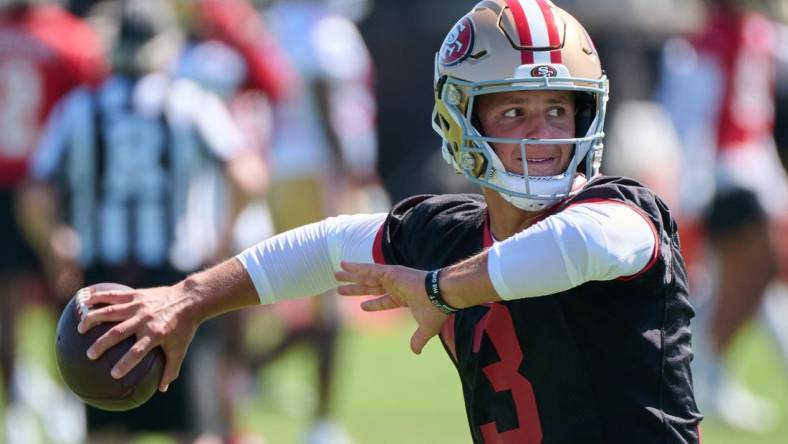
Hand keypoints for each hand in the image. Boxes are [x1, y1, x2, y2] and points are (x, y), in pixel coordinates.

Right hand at [77, 283, 199, 391]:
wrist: (189, 299)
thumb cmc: (184, 327)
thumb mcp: (180, 349)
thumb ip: (171, 369)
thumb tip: (162, 390)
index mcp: (156, 334)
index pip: (138, 351)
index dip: (126, 363)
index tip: (113, 374)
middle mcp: (145, 320)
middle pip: (119, 332)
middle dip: (102, 344)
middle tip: (90, 355)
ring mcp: (139, 306)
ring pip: (111, 312)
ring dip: (94, 319)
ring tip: (80, 329)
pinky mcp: (136, 295)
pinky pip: (113, 296)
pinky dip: (98, 297)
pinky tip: (83, 301)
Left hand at [335, 261, 447, 353]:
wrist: (441, 294)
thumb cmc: (436, 310)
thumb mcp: (426, 329)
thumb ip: (418, 339)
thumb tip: (415, 352)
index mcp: (403, 298)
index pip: (384, 301)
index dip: (372, 304)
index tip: (362, 306)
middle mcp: (396, 286)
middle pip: (370, 288)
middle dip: (355, 289)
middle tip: (340, 289)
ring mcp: (392, 278)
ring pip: (366, 277)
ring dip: (351, 276)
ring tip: (336, 275)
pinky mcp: (390, 272)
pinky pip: (369, 269)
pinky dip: (356, 267)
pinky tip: (344, 264)